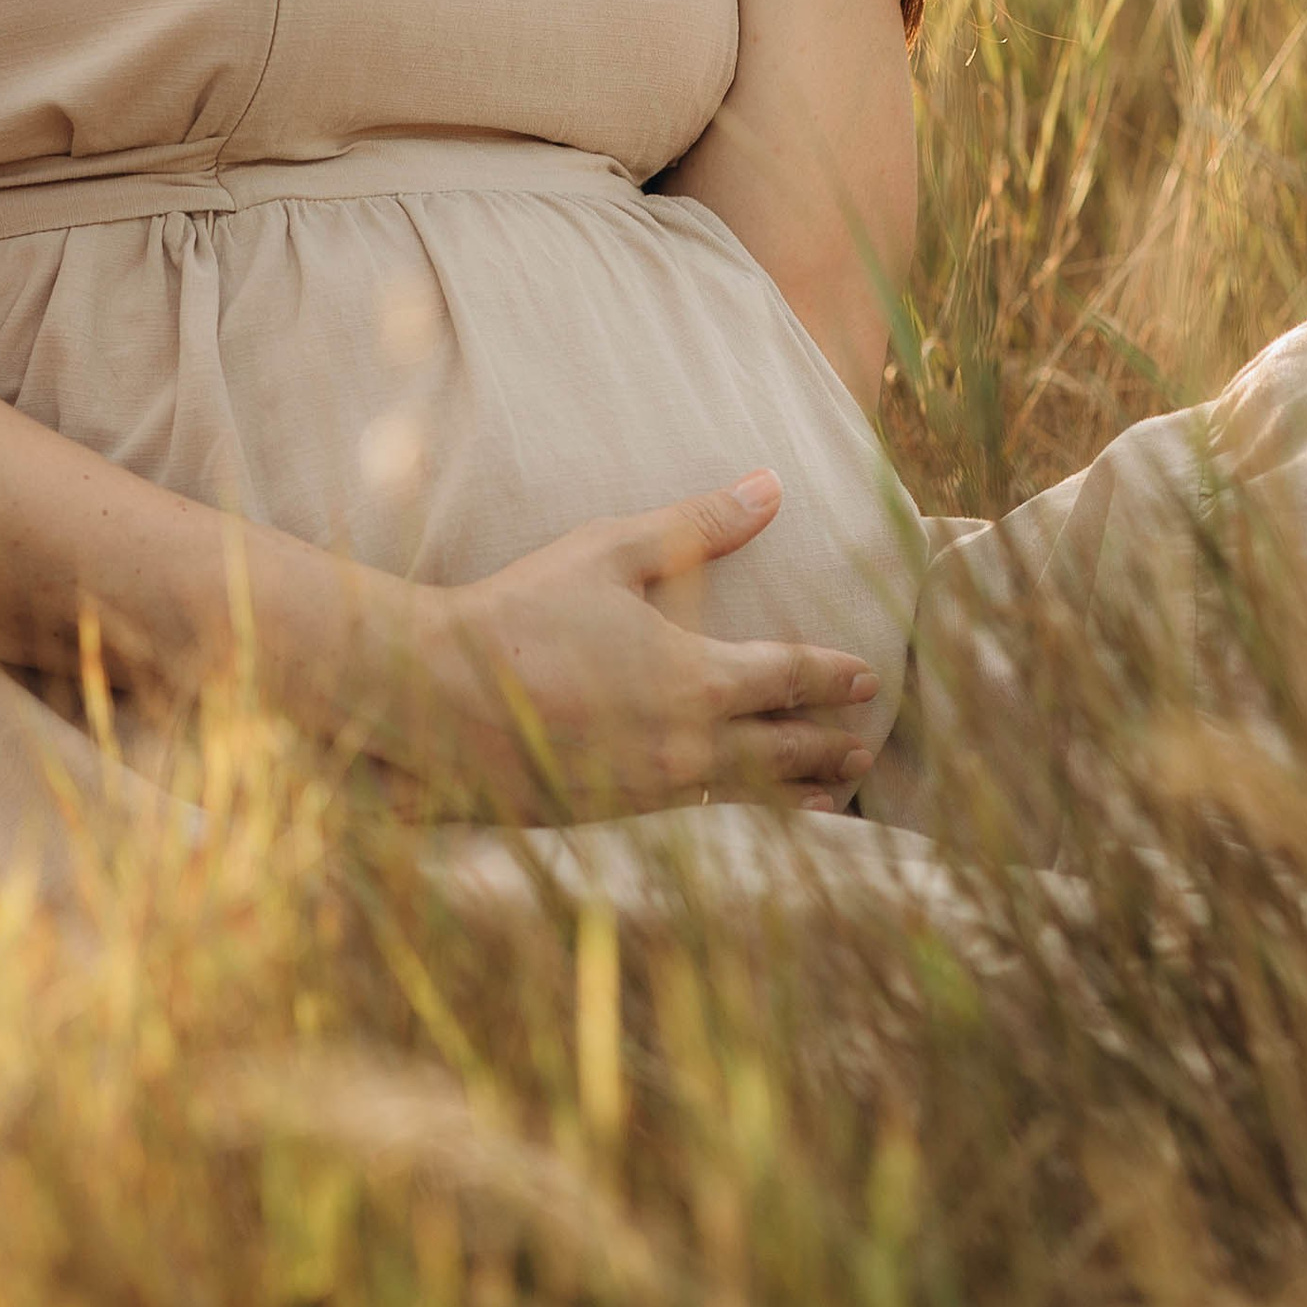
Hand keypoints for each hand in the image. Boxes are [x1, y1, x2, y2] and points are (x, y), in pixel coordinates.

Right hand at [406, 470, 882, 818]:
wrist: (439, 698)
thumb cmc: (523, 612)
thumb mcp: (611, 552)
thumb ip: (698, 526)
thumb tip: (770, 487)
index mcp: (696, 679)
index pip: (789, 676)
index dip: (833, 676)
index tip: (867, 677)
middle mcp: (686, 746)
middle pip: (782, 750)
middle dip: (828, 748)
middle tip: (866, 750)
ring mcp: (650, 789)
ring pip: (745, 797)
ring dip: (794, 794)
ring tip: (831, 798)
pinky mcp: (612, 815)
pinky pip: (696, 819)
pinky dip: (734, 814)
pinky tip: (737, 813)